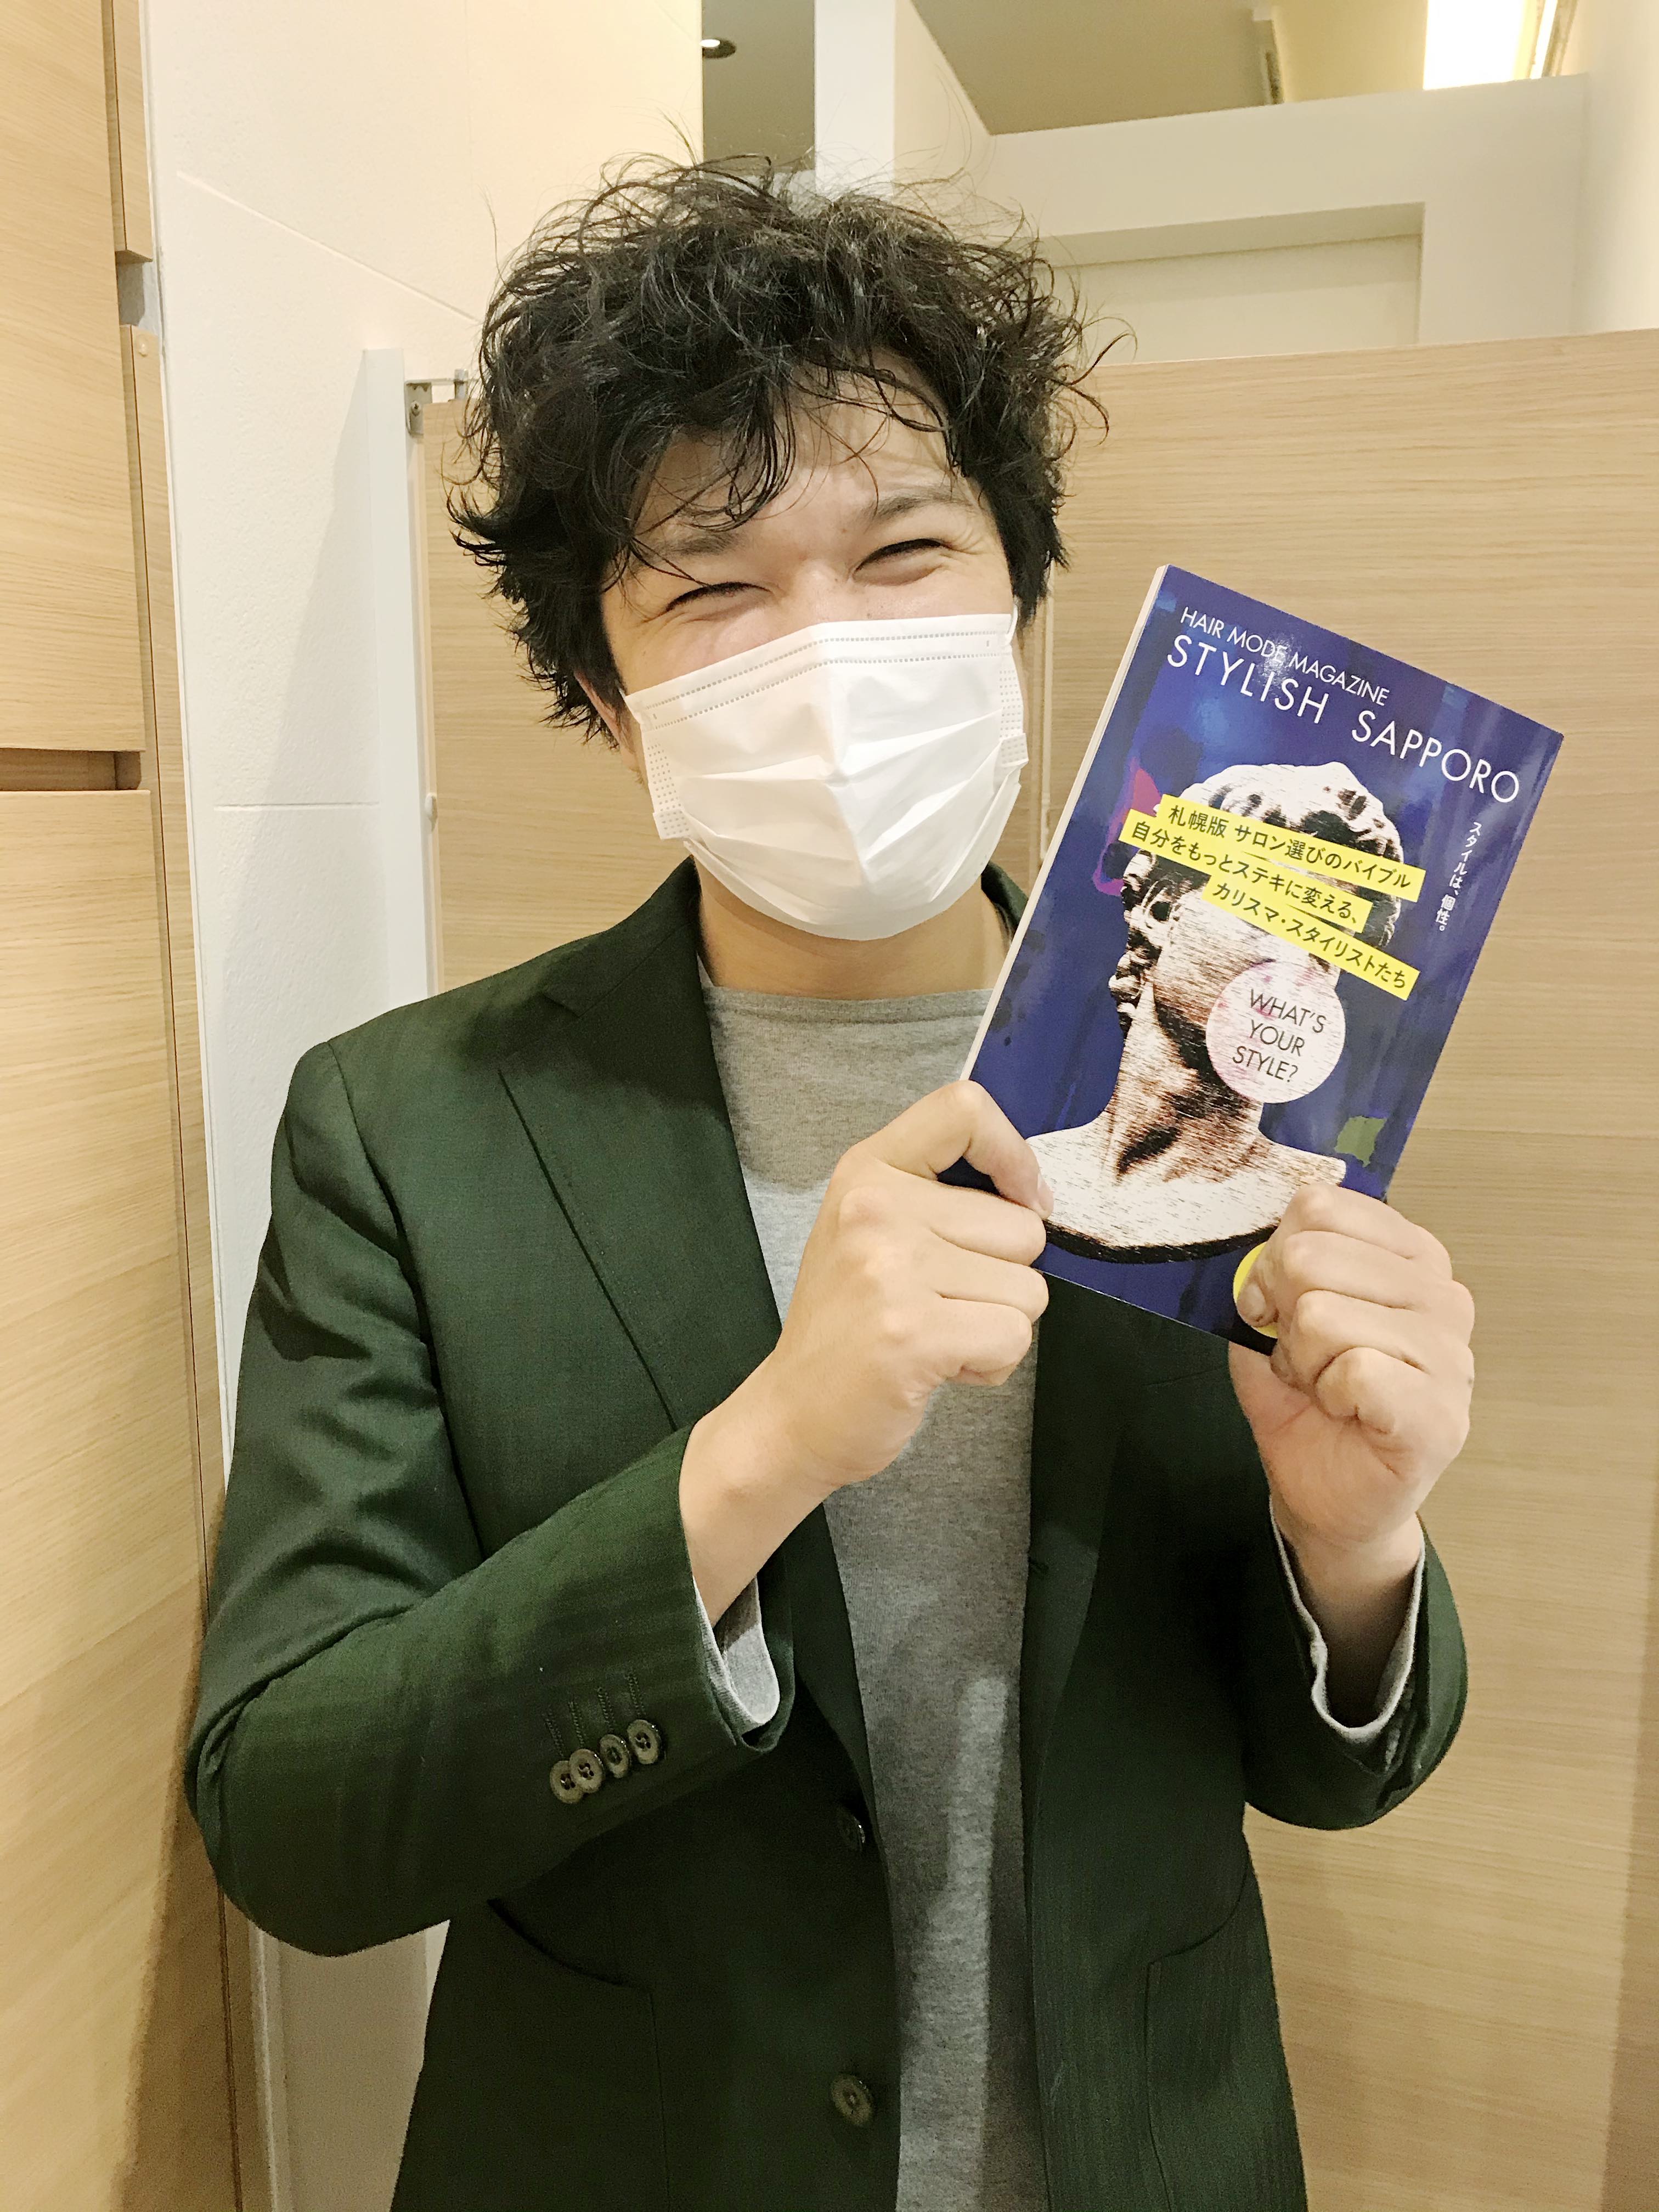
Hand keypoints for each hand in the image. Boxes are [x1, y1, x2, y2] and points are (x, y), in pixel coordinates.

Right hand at [680, 1083, 1049, 1621]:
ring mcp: (891, 1270)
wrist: (791, 1415)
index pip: (965, 1108)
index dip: (1014, 1155)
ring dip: (997, 1324)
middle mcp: (876, 1208)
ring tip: (936, 1335)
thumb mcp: (873, 1231)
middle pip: (1023, 1226)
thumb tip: (1039, 1199)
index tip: (1019, 1203)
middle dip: (1003, 1276)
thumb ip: (942, 1198)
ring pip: (1028, 1288)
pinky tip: (938, 1367)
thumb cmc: (850, 1324)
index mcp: (867, 1170)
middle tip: (940, 1304)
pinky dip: (991, 1364)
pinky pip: (1013, 1336)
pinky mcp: (912, 1333)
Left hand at [1228, 1186, 1472, 1709]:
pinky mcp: (1440, 1413)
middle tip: (1301, 1358)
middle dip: (1280, 1315)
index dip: (1271, 1260)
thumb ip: (1269, 1268)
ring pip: (1324, 1314)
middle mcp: (1441, 1293)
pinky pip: (1355, 1369)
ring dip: (1303, 1361)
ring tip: (1325, 1387)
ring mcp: (1451, 1354)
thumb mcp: (1272, 1320)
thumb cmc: (1307, 1401)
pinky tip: (1345, 1412)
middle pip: (1311, 1256)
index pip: (1318, 1207)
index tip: (1275, 1308)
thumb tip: (1258, 1239)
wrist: (1326, 1496)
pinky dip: (1328, 1394)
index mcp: (1407, 1254)